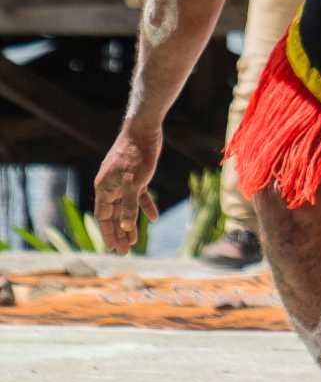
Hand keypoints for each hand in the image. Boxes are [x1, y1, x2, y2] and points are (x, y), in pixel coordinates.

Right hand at [94, 124, 160, 253]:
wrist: (144, 129)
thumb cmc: (136, 155)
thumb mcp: (134, 182)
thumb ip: (129, 205)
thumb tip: (124, 227)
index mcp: (104, 189)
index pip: (104, 217)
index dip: (108, 234)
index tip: (114, 249)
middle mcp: (111, 186)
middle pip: (113, 216)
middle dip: (118, 234)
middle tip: (125, 252)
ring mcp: (124, 182)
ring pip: (126, 208)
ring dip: (130, 223)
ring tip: (134, 241)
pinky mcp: (137, 176)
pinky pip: (139, 196)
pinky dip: (145, 206)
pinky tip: (154, 218)